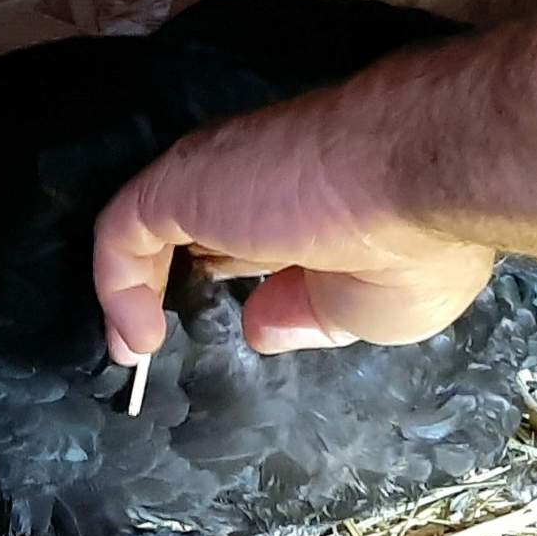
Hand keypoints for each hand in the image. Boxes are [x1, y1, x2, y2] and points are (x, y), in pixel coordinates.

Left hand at [93, 96, 494, 364]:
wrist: (421, 182)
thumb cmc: (413, 248)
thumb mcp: (365, 311)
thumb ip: (305, 317)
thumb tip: (259, 327)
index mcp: (294, 209)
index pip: (236, 237)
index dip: (213, 278)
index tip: (204, 327)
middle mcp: (246, 187)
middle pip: (186, 231)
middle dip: (162, 283)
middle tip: (147, 343)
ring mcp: (211, 182)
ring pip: (144, 231)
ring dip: (128, 292)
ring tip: (131, 353)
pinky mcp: (179, 186)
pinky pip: (122, 235)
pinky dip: (115, 287)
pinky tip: (135, 343)